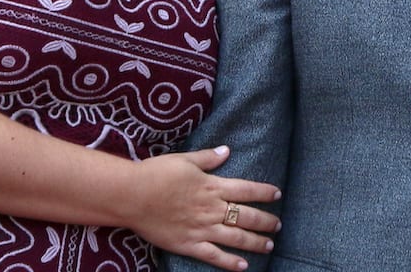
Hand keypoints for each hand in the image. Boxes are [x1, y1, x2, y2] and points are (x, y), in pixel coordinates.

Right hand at [129, 146, 280, 270]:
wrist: (132, 195)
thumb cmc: (156, 173)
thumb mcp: (184, 160)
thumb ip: (208, 158)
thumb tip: (227, 150)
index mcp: (212, 186)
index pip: (247, 190)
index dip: (264, 193)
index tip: (278, 194)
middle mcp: (212, 209)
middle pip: (247, 216)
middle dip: (266, 221)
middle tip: (278, 225)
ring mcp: (202, 228)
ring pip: (236, 238)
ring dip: (255, 242)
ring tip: (269, 245)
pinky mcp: (189, 244)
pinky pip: (214, 256)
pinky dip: (230, 263)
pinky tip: (243, 267)